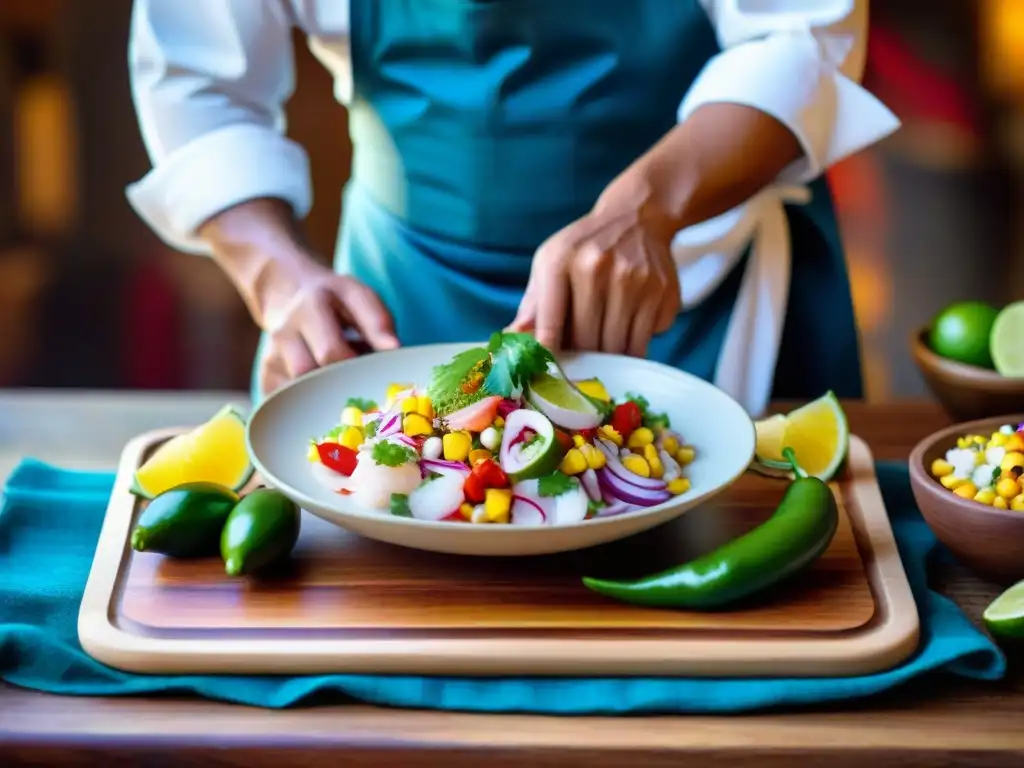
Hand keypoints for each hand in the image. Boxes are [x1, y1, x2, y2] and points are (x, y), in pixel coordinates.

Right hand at [198, 199, 399, 395]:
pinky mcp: (266, 376)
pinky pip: (286, 406)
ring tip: (344, 394)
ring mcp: (270, 357)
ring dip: (324, 401)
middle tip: (362, 395)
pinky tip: (324, 403)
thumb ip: (377, 322)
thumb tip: (395, 350)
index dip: (355, 371)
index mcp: (311, 309)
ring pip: (296, 396)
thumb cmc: (332, 297)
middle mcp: (285, 333)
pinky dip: (308, 410)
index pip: (330, 352)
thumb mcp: (358, 296)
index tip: (376, 378)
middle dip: (338, 389)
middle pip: (309, 377)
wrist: (284, 289)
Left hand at [509, 182, 680, 357]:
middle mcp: (598, 267)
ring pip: (619, 347)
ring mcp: (635, 279)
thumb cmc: (585, 248)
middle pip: (587, 341)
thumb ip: (533, 304)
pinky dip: (637, 344)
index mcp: (562, 260)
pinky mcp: (663, 291)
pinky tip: (631, 326)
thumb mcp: (551, 262)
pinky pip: (646, 340)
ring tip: (605, 344)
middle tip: (582, 356)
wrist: (638, 217)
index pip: (550, 322)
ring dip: (611, 356)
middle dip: (583, 355)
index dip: (548, 352)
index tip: (548, 371)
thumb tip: (512, 339)